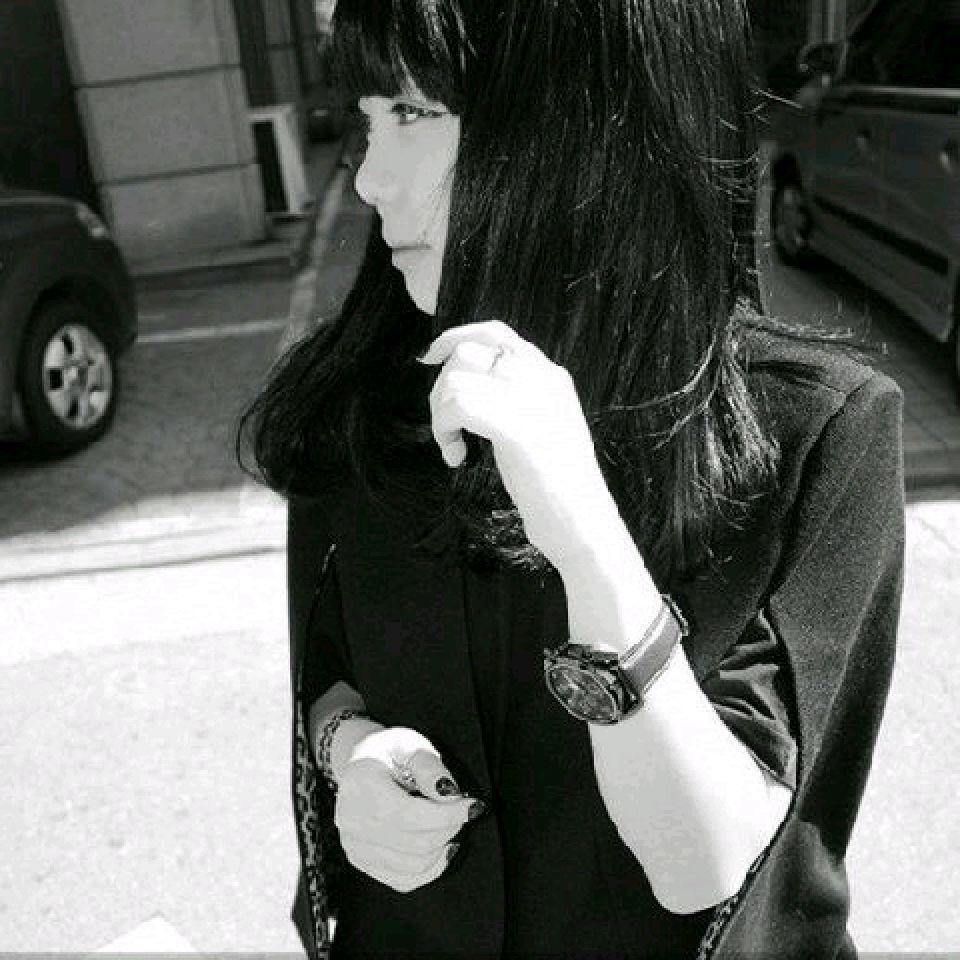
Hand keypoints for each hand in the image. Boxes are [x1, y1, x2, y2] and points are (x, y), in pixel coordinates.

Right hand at [334, 726, 482, 892]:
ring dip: (442, 848)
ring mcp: (354, 846)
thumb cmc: (390, 751)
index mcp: (361, 786)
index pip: (409, 815)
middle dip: (449, 828)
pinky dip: (431, 867)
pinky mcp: (362, 861)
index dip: (447, 815)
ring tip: (450, 824)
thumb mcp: (410, 743)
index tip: (473, 805)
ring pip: (413, 866)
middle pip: (415, 843)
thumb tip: (450, 795)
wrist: (362, 763)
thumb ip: (431, 767)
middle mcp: (351, 821)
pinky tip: (441, 846)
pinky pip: (404, 880)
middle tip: (464, 810)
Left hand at [419, 321, 618, 570]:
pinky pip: (460, 406)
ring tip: (452, 447)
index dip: (455, 338)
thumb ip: (513, 397)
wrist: (584, 524)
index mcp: (550, 375)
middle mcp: (543, 379)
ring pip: (456, 380)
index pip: (495, 332)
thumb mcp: (538, 425)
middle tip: (447, 428)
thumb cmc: (555, 485)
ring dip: (439, 416)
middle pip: (467, 353)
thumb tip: (464, 379)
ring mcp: (532, 402)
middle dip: (441, 389)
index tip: (431, 360)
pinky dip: (444, 431)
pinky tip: (455, 458)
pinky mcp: (518, 430)